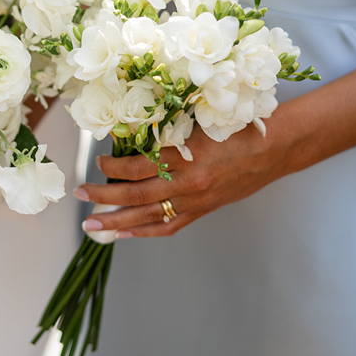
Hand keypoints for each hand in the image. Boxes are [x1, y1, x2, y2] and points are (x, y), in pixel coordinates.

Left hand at [77, 120, 282, 238]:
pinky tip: (126, 234)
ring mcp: (196, 201)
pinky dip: (145, 232)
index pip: (138, 167)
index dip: (113, 167)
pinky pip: (169, 227)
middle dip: (103, 198)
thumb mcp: (200, 121)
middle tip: (80, 196)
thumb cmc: (238, 126)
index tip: (98, 161)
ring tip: (92, 226)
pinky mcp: (203, 211)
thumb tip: (131, 134)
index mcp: (186, 157)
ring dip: (117, 223)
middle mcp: (188, 184)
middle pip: (136, 196)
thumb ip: (168, 131)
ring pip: (148, 217)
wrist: (275, 148)